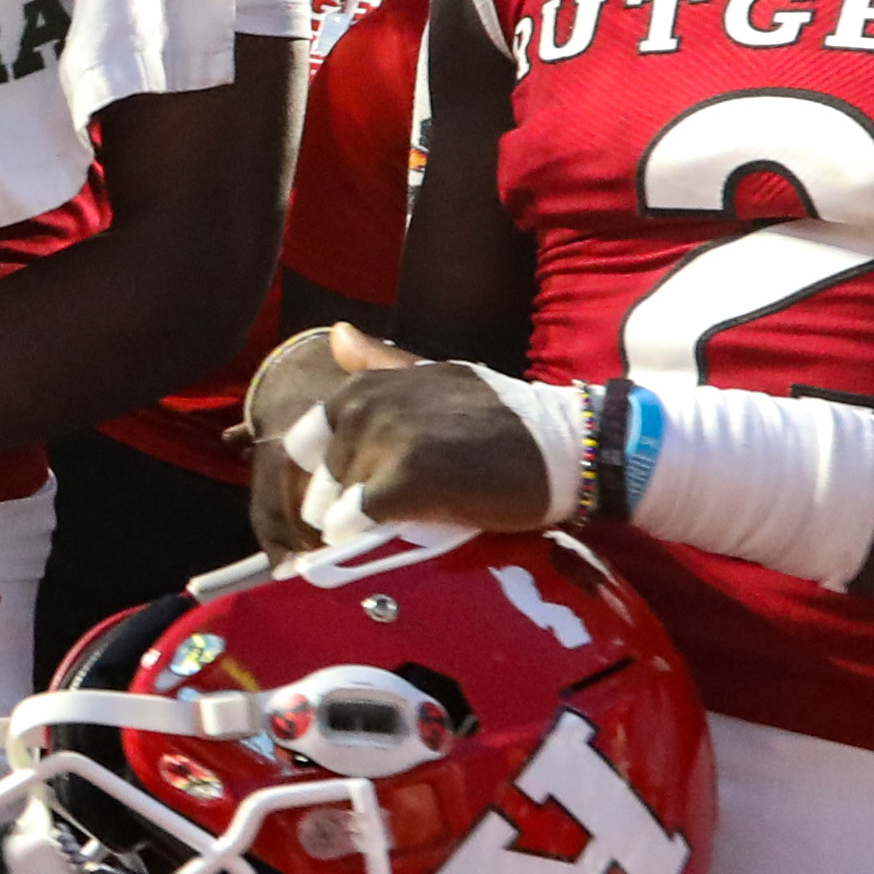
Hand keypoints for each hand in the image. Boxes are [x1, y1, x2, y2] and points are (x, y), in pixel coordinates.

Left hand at [247, 324, 564, 549]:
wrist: (562, 448)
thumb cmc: (502, 416)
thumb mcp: (438, 375)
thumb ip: (383, 362)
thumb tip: (336, 333)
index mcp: (372, 385)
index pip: (310, 435)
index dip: (322, 469)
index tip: (341, 489)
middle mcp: (371, 407)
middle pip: (323, 474)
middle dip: (334, 502)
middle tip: (364, 520)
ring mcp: (386, 443)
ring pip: (335, 499)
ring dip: (345, 523)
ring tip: (373, 534)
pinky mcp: (405, 483)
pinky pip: (354, 519)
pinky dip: (355, 535)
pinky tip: (373, 539)